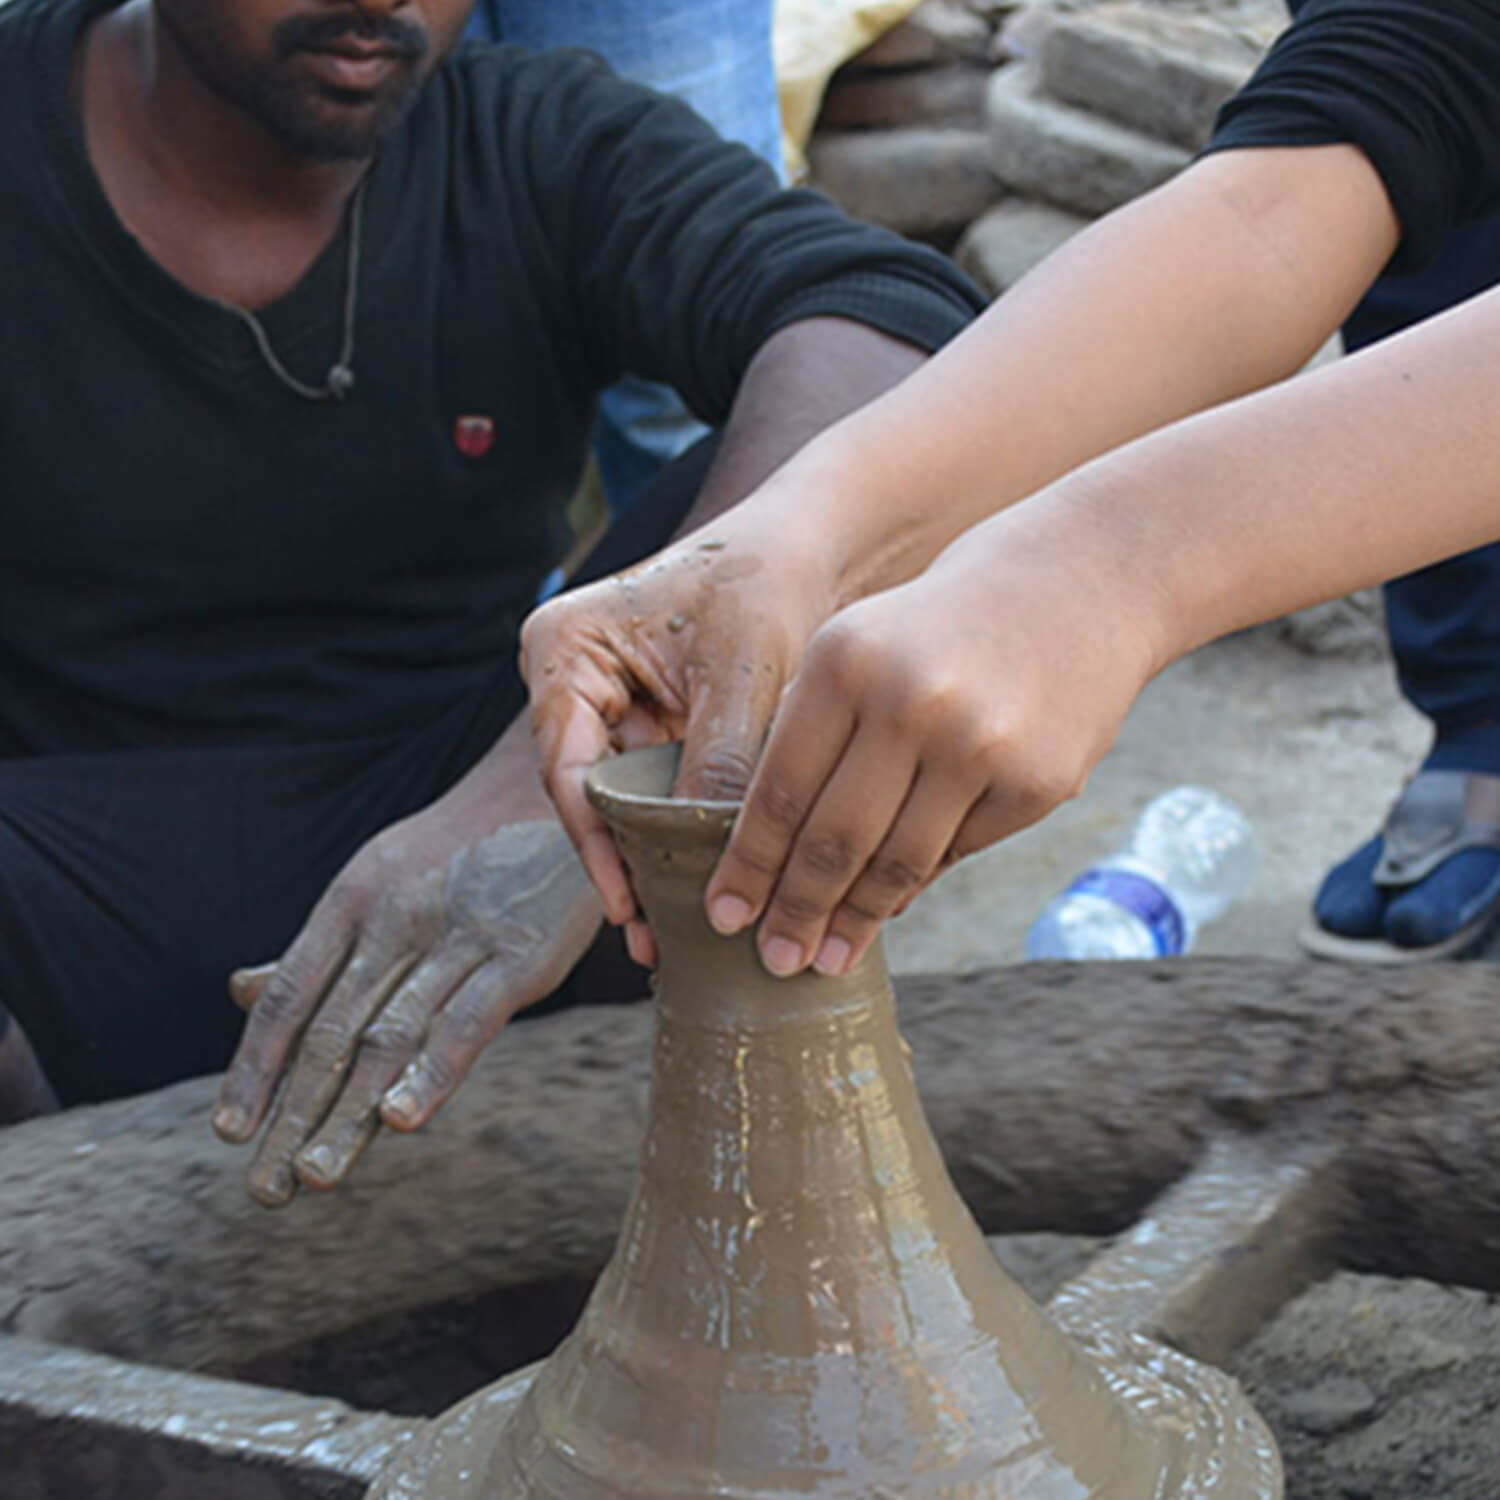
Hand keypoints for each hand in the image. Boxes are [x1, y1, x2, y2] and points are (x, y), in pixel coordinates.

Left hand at [213, 815, 600, 1206]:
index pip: (289, 996)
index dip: (254, 1066)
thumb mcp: (377, 879)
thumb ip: (319, 946)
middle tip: (265, 1189)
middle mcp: (394, 920)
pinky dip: (431, 1069)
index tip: (230, 1132)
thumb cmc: (460, 847)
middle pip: (332, 1030)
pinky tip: (400, 1119)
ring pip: (390, 1035)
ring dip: (349, 1112)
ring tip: (315, 1176)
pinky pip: (467, 1019)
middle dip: (295, 1113)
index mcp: (352, 901)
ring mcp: (456, 937)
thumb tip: (239, 989)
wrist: (550, 785)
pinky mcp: (518, 954)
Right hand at [522, 526, 833, 965]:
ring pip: (620, 800)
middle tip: (650, 939)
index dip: (596, 844)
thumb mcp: (740, 672)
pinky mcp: (649, 724)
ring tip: (672, 934)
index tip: (627, 907)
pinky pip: (654, 789)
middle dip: (622, 864)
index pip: (569, 767)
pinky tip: (699, 886)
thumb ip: (718, 761)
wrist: (810, 547)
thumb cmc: (765, 582)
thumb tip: (712, 860)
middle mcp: (572, 679)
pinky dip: (676, 831)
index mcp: (565, 650)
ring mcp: (607, 704)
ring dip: (649, 857)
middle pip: (588, 793)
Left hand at [702, 511, 1161, 977]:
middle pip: (833, 840)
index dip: (749, 865)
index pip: (779, 789)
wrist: (1078, 583)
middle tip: (773, 961)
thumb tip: (778, 856)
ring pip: (897, 862)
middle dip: (795, 911)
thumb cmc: (940, 625)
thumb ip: (814, 738)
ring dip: (855, 920)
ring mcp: (980, 747)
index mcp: (845, 662)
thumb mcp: (858, 648)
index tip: (724, 916)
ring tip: (827, 957)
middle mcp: (910, 703)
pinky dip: (917, 883)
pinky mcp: (1038, 782)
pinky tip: (889, 907)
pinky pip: (957, 853)